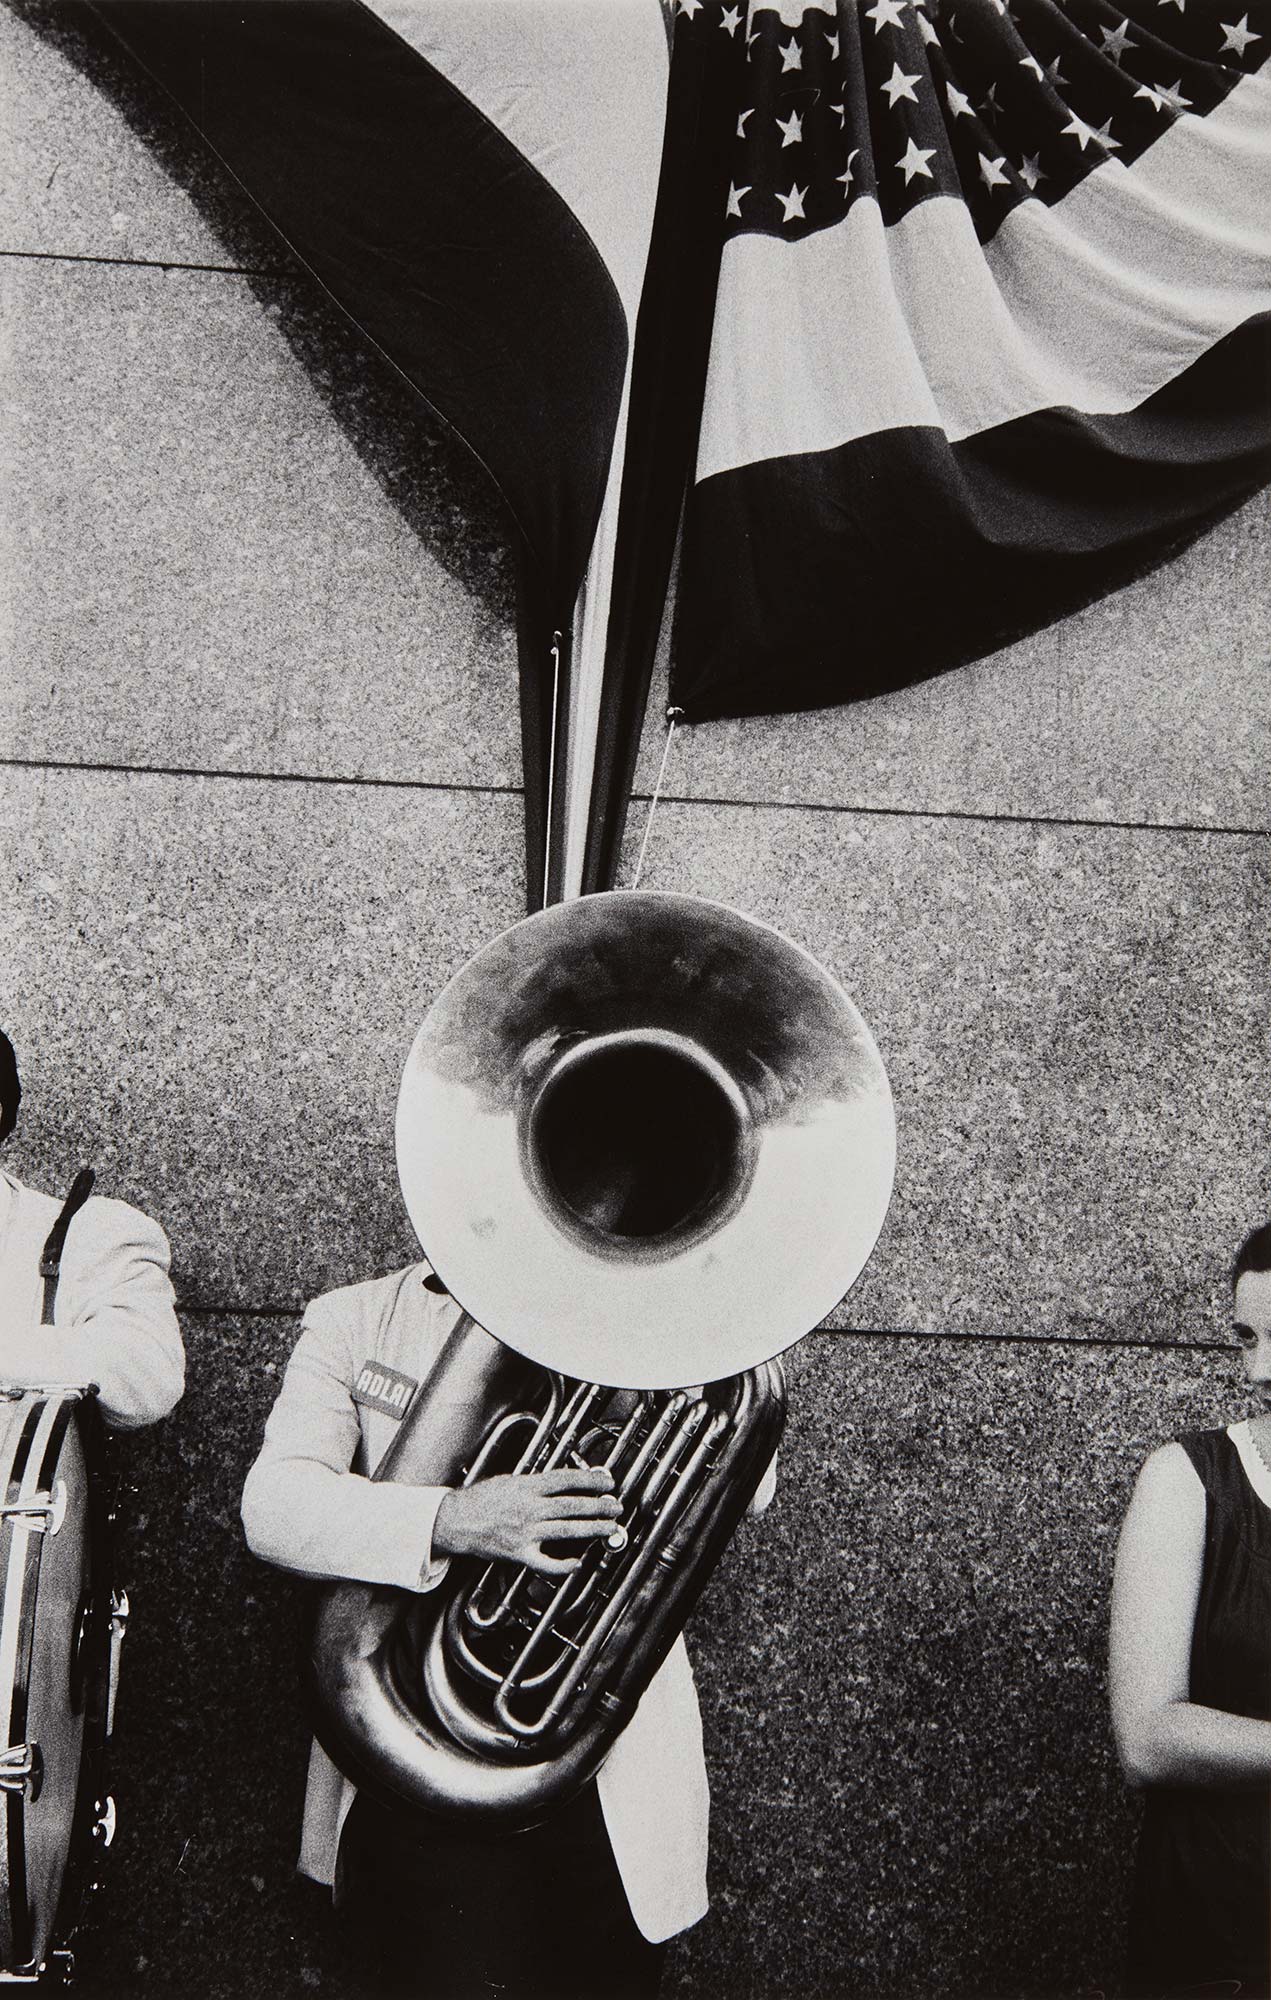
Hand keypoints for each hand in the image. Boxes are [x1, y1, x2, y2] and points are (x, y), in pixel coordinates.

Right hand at [433, 1467, 622, 1577]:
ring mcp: (526, 1533)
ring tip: (609, 1527)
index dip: (591, 1480)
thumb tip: (564, 1482)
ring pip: (567, 1530)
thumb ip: (536, 1482)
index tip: (607, 1481)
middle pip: (573, 1506)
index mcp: (527, 1486)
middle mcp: (529, 1508)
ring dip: (592, 1529)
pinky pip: (547, 1562)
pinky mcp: (519, 1553)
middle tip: (616, 1506)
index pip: (567, 1480)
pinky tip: (577, 1561)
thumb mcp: (509, 1480)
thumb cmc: (480, 1499)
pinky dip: (564, 1564)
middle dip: (599, 1505)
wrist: (454, 1521)